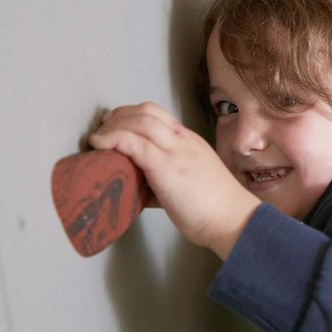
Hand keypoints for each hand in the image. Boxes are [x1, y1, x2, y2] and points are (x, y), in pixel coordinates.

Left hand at [87, 102, 259, 258]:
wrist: (233, 220)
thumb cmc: (213, 210)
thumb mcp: (190, 183)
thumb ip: (164, 178)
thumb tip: (137, 186)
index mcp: (189, 142)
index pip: (158, 114)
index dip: (132, 114)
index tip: (115, 123)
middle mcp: (183, 140)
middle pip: (146, 111)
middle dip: (119, 116)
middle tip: (102, 128)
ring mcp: (175, 151)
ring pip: (140, 121)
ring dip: (113, 125)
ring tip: (98, 138)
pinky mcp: (166, 167)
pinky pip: (135, 143)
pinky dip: (113, 139)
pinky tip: (99, 144)